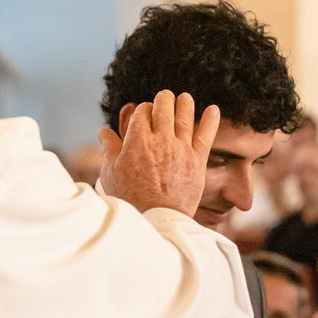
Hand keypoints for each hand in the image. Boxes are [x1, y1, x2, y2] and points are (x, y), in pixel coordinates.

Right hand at [97, 91, 220, 216]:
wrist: (156, 219)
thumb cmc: (129, 198)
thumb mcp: (110, 172)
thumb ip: (109, 148)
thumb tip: (104, 132)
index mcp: (137, 140)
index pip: (143, 111)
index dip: (143, 109)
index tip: (144, 114)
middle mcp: (160, 140)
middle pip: (164, 107)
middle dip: (163, 100)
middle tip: (164, 99)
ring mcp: (180, 149)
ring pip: (184, 116)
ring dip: (184, 103)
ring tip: (184, 98)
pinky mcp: (196, 161)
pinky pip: (206, 135)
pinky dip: (211, 120)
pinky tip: (214, 109)